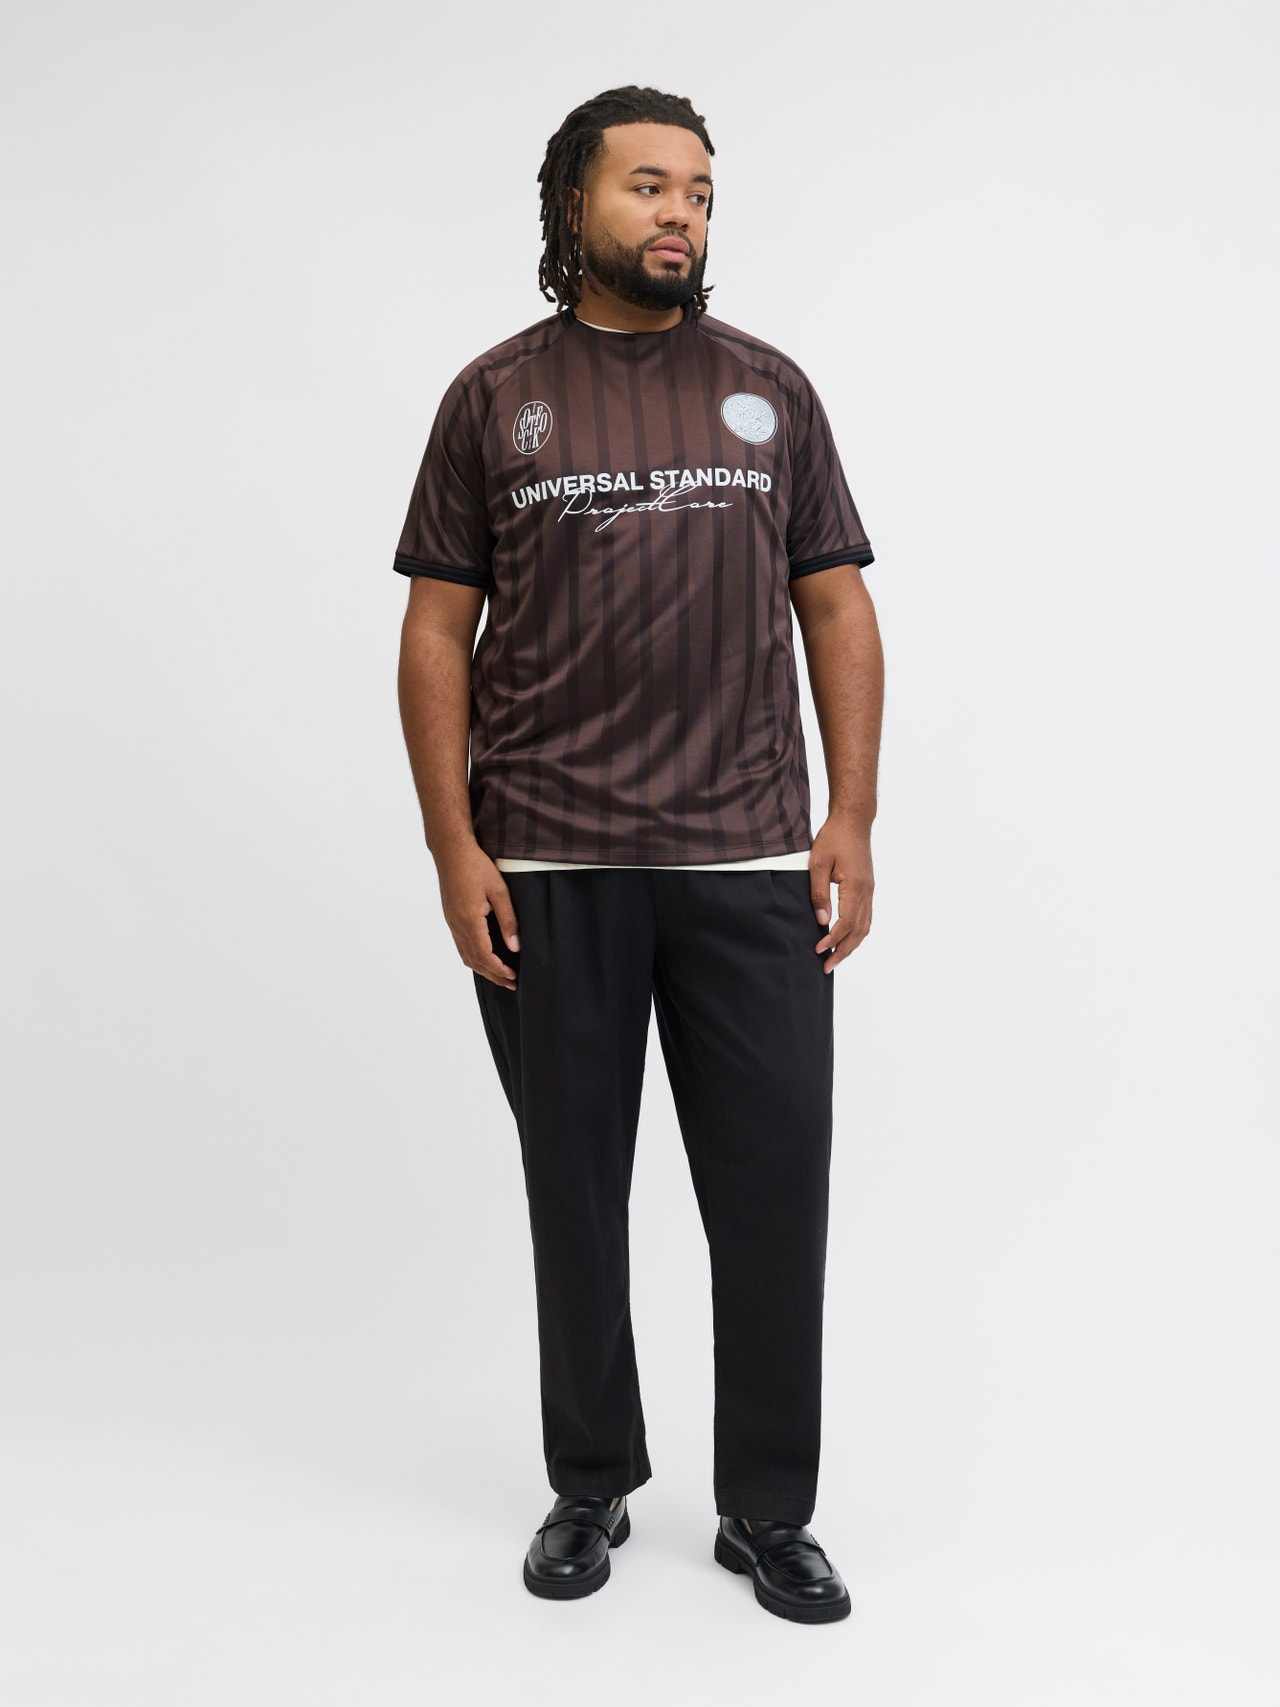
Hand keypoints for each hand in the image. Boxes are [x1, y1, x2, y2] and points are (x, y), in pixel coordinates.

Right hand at [436, 840, 520, 990]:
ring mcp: (451, 922)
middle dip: (493, 975)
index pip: (484, 956)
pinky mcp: (450, 917)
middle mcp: (457, 926)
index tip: (513, 977)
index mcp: (469, 921)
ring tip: (499, 975)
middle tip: (510, 984)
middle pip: (474, 961)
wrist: (451, 851)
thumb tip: (515, 946)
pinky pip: (460, 945)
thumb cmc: (476, 866)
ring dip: (482, 968)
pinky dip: (473, 957)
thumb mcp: (499, 891)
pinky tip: (483, 956)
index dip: (499, 970)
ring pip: (465, 955)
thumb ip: (508, 920)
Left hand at [809, 815, 873, 972]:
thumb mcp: (818, 863)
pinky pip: (866, 918)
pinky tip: (846, 940)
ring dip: (851, 945)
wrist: (853, 822)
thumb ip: (819, 892)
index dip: (832, 939)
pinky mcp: (867, 889)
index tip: (818, 949)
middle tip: (826, 967)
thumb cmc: (834, 838)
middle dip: (842, 951)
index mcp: (855, 886)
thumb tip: (821, 920)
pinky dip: (857, 934)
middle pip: (858, 931)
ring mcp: (869, 891)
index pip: (846, 922)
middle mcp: (867, 892)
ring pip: (865, 927)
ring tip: (835, 959)